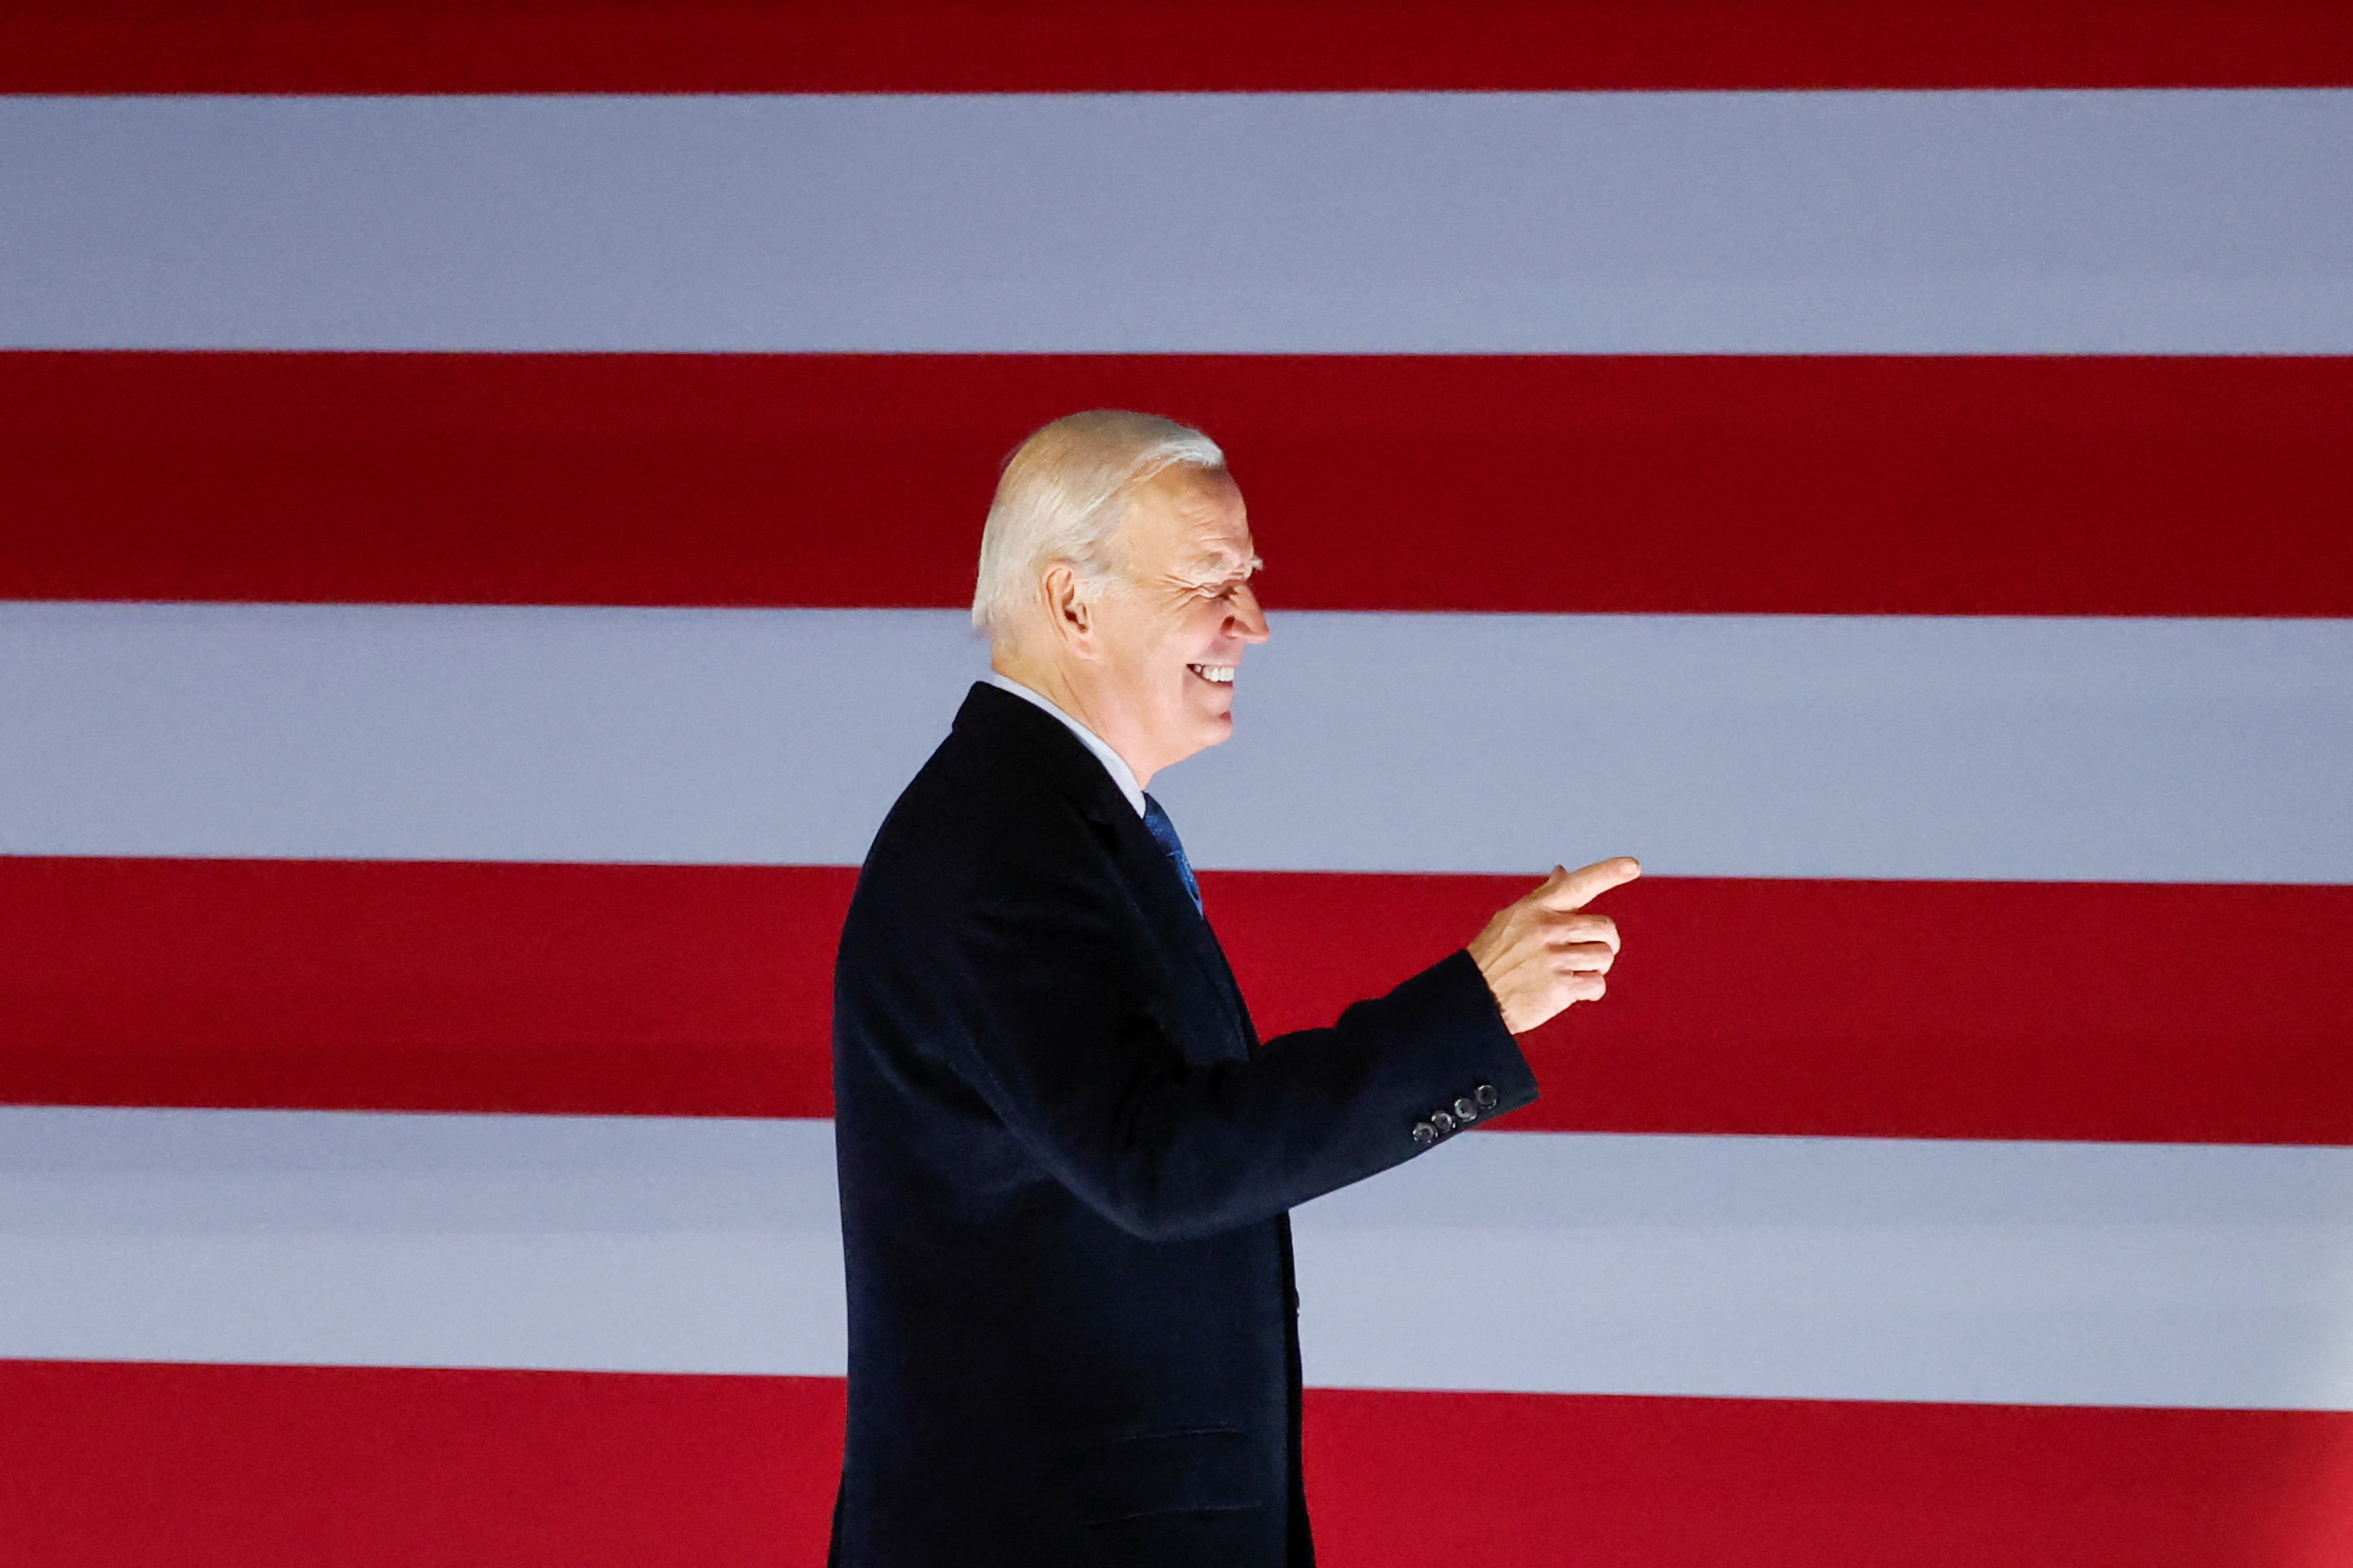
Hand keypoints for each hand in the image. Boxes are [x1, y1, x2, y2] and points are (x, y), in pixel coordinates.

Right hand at [1466, 858, 1640, 1033]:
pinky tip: (1574, 991)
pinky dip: (1591, 990)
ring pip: (1604, 956)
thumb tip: (1562, 872)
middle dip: (1607, 943)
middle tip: (1592, 953)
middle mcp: (1545, 929)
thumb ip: (1543, 897)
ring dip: (1597, 968)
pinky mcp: (1559, 987)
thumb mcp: (1512, 919)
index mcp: (1535, 909)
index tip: (1633, 865)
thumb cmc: (1495, 957)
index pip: (1577, 884)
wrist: (1473, 999)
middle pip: (1605, 927)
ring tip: (1577, 973)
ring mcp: (1552, 958)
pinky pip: (1597, 983)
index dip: (1608, 872)